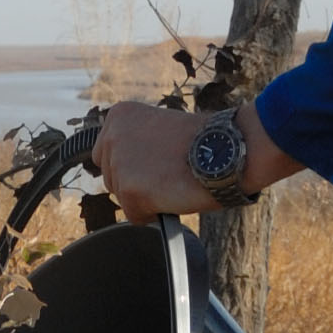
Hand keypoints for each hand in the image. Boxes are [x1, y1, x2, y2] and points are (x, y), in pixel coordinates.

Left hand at [85, 101, 298, 217]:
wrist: (226, 147)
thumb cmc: (201, 140)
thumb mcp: (158, 128)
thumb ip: (136, 143)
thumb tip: (128, 170)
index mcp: (119, 116)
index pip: (106, 154)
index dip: (133, 165)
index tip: (156, 162)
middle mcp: (112, 136)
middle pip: (110, 177)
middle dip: (136, 182)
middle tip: (167, 173)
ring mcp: (119, 163)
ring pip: (122, 197)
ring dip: (146, 198)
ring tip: (173, 181)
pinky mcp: (130, 190)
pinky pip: (134, 216)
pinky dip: (154, 214)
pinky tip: (173, 195)